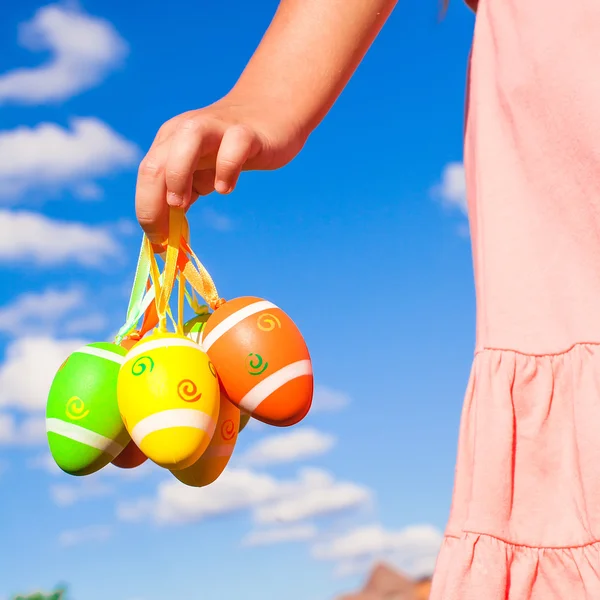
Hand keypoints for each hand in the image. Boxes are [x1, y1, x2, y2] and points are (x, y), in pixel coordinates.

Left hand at [135, 96, 305, 242]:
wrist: (270, 113)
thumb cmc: (229, 148)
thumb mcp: (200, 172)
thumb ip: (183, 196)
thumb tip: (167, 234)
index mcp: (170, 142)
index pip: (147, 177)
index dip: (147, 212)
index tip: (158, 242)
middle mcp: (187, 131)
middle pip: (155, 164)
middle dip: (152, 205)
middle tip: (166, 237)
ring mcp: (217, 128)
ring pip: (186, 142)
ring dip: (177, 177)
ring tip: (182, 204)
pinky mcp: (247, 133)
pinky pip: (233, 148)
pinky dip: (226, 170)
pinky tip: (226, 188)